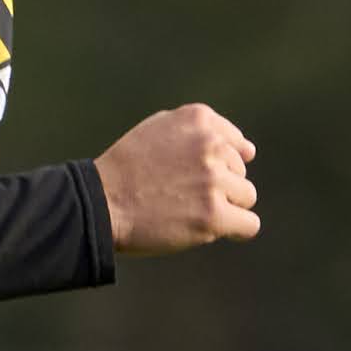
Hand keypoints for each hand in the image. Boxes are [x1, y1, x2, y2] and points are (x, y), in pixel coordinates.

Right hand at [96, 105, 260, 256]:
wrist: (101, 203)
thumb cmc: (127, 169)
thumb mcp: (158, 129)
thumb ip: (202, 131)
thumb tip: (250, 151)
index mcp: (199, 119)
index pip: (235, 144)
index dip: (216, 164)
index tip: (190, 176)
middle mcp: (211, 145)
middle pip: (240, 172)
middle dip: (219, 186)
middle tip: (181, 195)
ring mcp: (214, 180)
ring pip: (246, 197)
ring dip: (224, 207)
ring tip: (190, 211)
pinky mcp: (213, 215)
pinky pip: (249, 225)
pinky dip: (235, 230)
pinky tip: (211, 229)